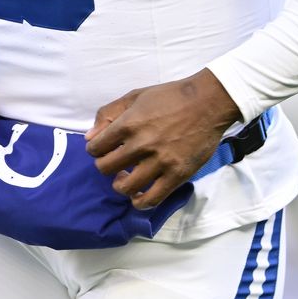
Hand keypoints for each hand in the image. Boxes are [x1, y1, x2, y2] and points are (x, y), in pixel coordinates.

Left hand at [86, 69, 242, 209]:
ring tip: (125, 178)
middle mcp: (141, 145)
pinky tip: (138, 195)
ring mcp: (160, 162)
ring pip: (126, 187)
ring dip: (120, 185)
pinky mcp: (176, 175)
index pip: (95, 148)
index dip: (95, 149)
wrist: (208, 102)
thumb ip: (109, 113)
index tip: (102, 149)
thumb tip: (89, 138)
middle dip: (105, 166)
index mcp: (128, 124)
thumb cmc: (170, 96)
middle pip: (106, 168)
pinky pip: (151, 199)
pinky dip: (139, 202)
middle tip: (114, 162)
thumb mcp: (135, 96)